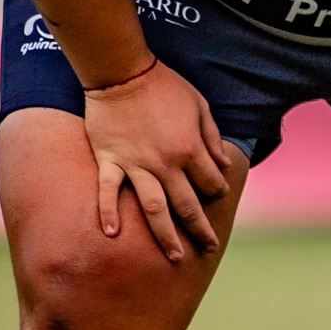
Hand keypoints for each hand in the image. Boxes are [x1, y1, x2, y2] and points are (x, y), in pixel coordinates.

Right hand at [84, 58, 231, 261]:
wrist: (122, 73)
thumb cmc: (164, 86)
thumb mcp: (199, 106)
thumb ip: (211, 137)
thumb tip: (222, 165)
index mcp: (189, 149)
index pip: (210, 182)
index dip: (217, 191)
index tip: (217, 195)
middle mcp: (165, 164)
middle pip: (187, 205)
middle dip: (200, 229)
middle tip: (208, 248)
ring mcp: (135, 165)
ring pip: (154, 208)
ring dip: (165, 235)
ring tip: (174, 256)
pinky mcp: (110, 161)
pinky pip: (108, 192)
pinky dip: (108, 213)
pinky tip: (112, 235)